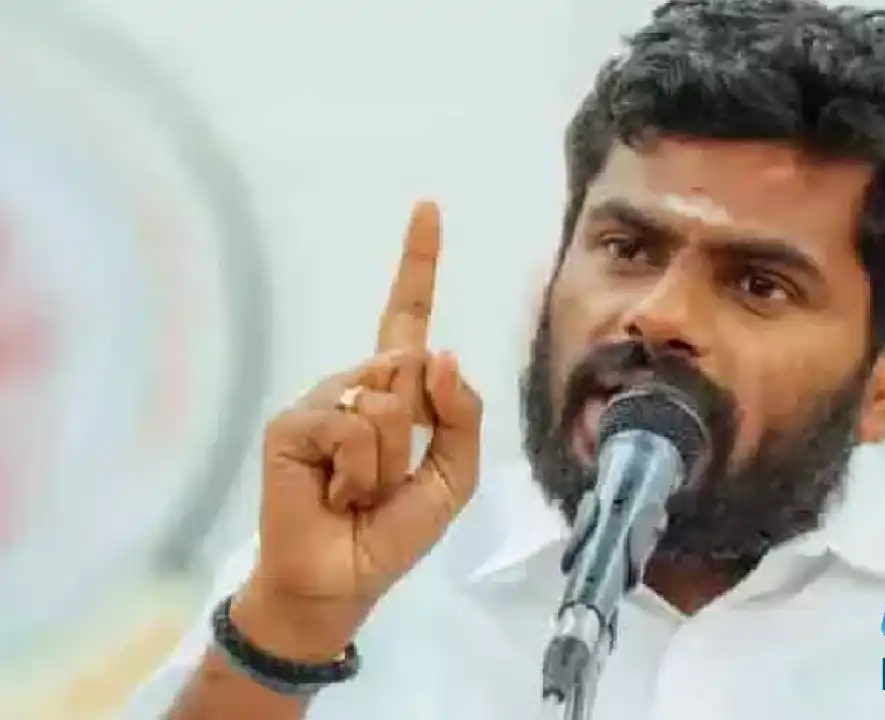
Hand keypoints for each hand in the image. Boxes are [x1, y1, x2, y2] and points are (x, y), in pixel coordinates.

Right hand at [234, 202, 481, 658]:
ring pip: (388, 400)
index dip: (419, 263)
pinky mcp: (292, 421)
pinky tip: (335, 491)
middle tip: (387, 481)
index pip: (409, 317)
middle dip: (418, 436)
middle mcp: (358, 382)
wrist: (342, 578)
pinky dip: (360, 469)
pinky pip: (353, 424)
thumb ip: (462, 416)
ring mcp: (323, 397)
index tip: (428, 208)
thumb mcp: (453, 476)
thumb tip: (441, 352)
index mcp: (397, 390)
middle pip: (413, 369)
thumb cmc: (395, 529)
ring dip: (390, 461)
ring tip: (360, 489)